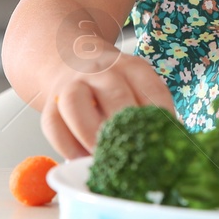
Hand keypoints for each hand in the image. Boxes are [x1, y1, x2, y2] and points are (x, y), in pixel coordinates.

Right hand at [39, 49, 174, 159]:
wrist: (69, 58)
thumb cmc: (111, 82)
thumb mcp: (136, 83)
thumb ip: (149, 110)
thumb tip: (167, 147)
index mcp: (132, 67)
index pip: (152, 90)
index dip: (160, 119)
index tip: (165, 144)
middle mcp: (101, 72)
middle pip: (114, 96)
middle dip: (125, 128)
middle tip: (134, 156)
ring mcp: (72, 85)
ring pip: (75, 105)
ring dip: (90, 135)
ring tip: (103, 159)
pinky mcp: (51, 104)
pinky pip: (53, 125)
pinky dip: (67, 147)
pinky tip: (80, 160)